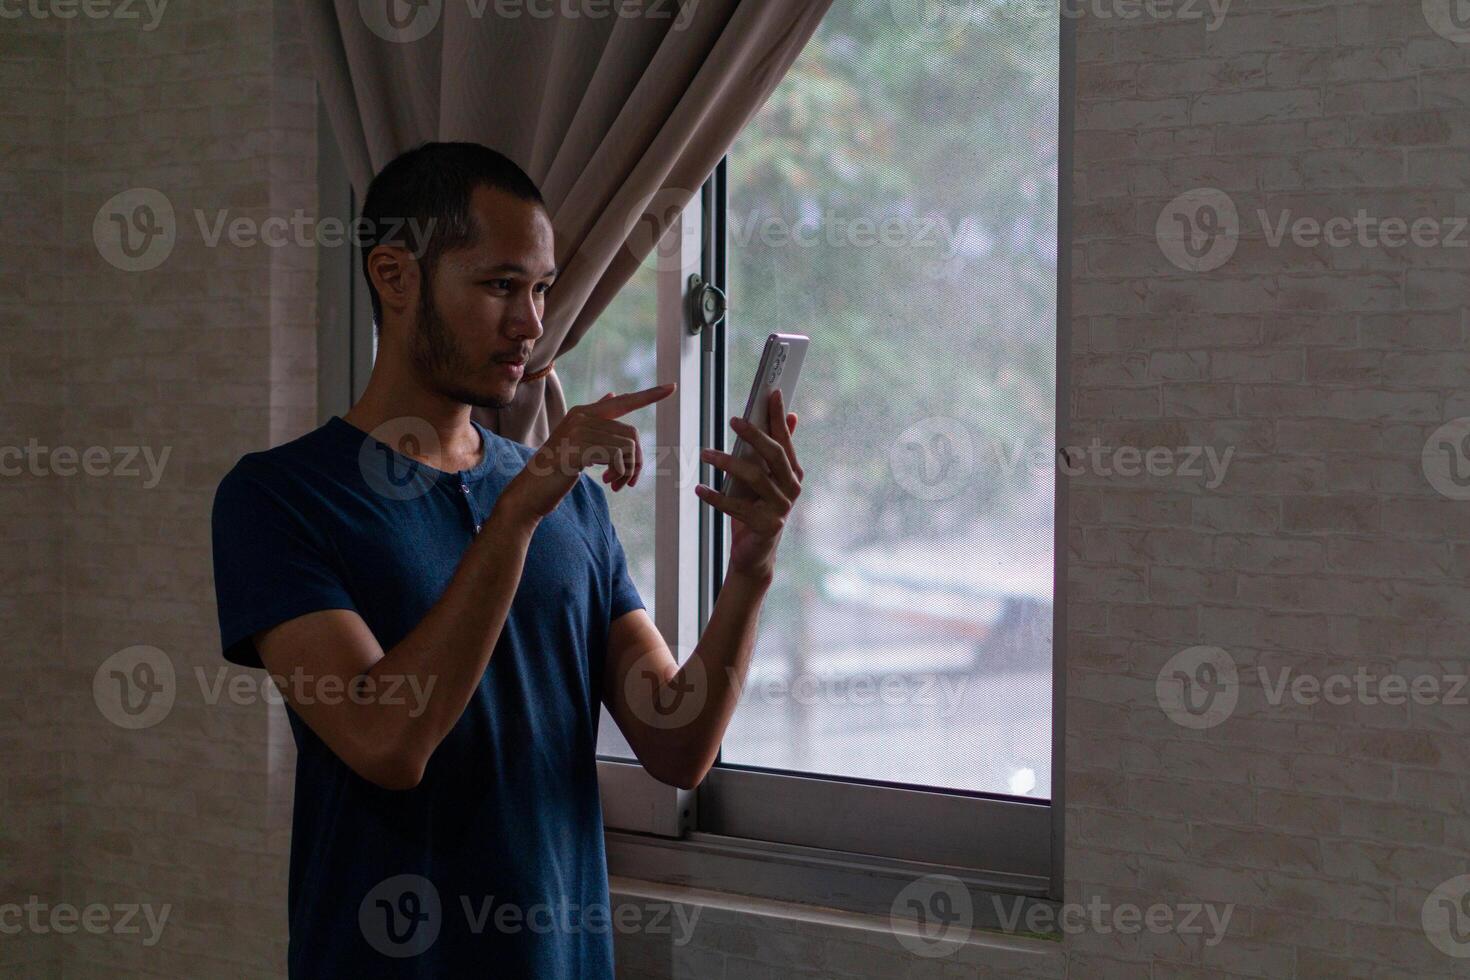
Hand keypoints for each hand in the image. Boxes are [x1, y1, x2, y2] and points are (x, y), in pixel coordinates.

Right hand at [502, 383, 675, 519]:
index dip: (649, 395)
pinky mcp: (579, 449)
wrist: (529, 492)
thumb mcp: (577, 443)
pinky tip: (609, 483)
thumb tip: (613, 395)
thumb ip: (595, 422)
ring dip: (629, 471)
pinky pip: (619, 457)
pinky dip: (621, 473)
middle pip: (632, 434)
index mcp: (583, 413)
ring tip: (616, 484)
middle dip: (636, 461)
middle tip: (627, 482)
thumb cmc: (555, 471)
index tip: (672, 387)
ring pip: (628, 447)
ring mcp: (579, 431)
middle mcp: (582, 417)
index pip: (623, 401)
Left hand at [696, 388, 802, 581]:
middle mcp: (791, 489)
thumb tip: (792, 416)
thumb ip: (778, 450)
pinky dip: (715, 497)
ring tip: (704, 453)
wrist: (756, 556)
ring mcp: (780, 509)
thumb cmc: (758, 510)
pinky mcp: (765, 526)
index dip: (779, 417)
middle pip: (774, 455)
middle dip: (754, 434)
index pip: (786, 440)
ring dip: (727, 462)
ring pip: (754, 477)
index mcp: (793, 474)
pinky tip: (699, 488)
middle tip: (733, 420)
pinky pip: (736, 507)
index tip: (772, 393)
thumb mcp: (768, 479)